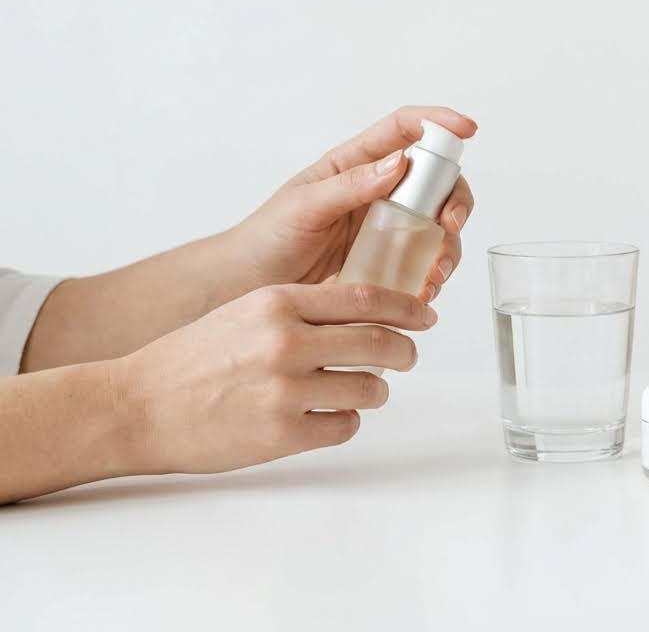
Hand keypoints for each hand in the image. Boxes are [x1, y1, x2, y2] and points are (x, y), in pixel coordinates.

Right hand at [115, 283, 432, 474]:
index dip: (406, 308)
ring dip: (374, 392)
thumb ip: (301, 309)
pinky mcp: (282, 433)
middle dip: (404, 352)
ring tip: (359, 391)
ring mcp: (285, 389)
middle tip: (407, 356)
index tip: (426, 315)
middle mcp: (286, 341)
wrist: (138, 406)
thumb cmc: (191, 359)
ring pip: (369, 389)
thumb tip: (362, 309)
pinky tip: (327, 418)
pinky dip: (344, 423)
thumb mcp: (248, 312)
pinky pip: (343, 427)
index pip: (366, 298)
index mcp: (278, 303)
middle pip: (379, 343)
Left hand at [231, 107, 476, 303]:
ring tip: (435, 273)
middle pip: (438, 182)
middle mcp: (381, 193)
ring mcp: (389, 230)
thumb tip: (399, 163)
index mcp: (358, 164)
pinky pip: (426, 265)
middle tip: (450, 224)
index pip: (405, 130)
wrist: (247, 287)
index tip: (467, 129)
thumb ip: (350, 185)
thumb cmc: (268, 238)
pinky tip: (423, 291)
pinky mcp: (390, 265)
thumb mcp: (303, 205)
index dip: (439, 122)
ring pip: (440, 227)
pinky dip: (434, 277)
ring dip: (449, 247)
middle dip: (456, 200)